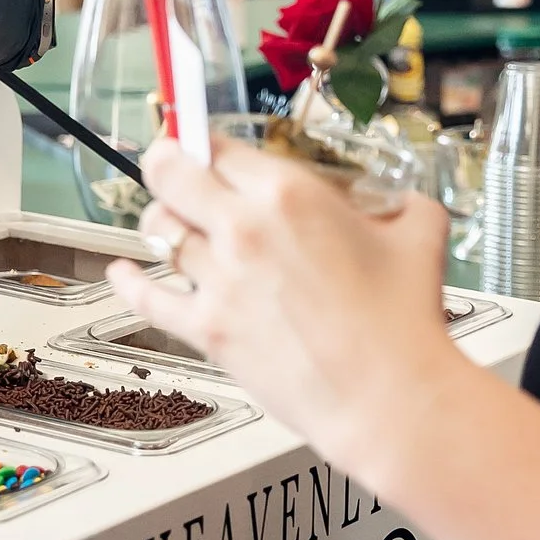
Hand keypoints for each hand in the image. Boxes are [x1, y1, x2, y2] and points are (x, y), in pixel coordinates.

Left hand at [111, 140, 463, 477]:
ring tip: (169, 222)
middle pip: (168, 174)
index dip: (204, 142)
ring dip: (161, 222)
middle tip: (168, 166)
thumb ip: (398, 203)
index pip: (217, 146)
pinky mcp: (208, 330)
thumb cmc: (404, 322)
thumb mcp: (417, 231)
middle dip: (164, 164)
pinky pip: (148, 299)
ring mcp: (219, 280)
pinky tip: (122, 272)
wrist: (390, 397)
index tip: (201, 143)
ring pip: (158, 231)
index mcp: (288, 193)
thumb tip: (396, 202)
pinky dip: (129, 283)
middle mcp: (243, 229)